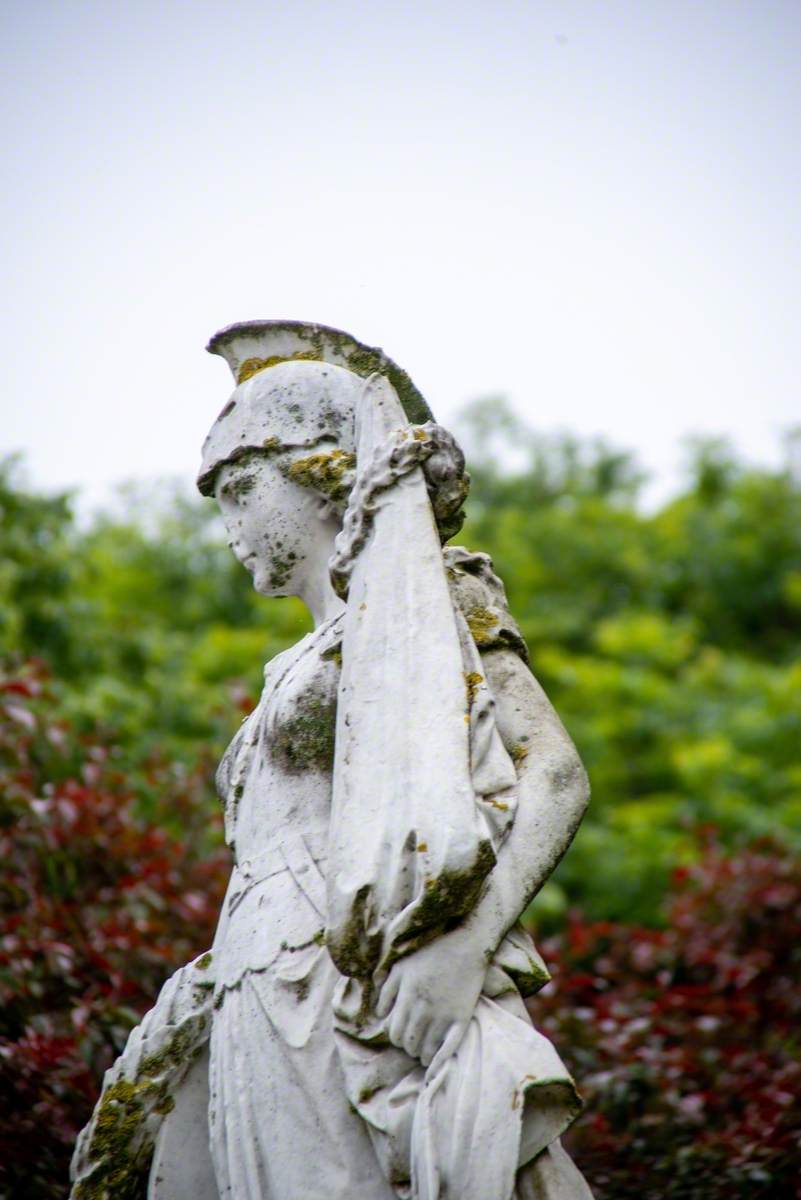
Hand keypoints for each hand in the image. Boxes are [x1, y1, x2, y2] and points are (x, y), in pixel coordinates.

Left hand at [375, 926, 488, 1066]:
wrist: (466, 946)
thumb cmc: (431, 954)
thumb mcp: (401, 966)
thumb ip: (386, 990)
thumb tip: (380, 1015)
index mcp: (407, 997)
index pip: (393, 1032)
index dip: (395, 1037)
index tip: (401, 1034)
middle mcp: (423, 1009)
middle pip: (408, 1043)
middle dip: (408, 1046)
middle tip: (413, 1041)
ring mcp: (443, 1016)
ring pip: (425, 1050)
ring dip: (421, 1054)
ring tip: (423, 1052)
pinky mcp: (460, 1019)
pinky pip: (448, 1049)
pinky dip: (438, 1062)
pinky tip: (433, 1068)